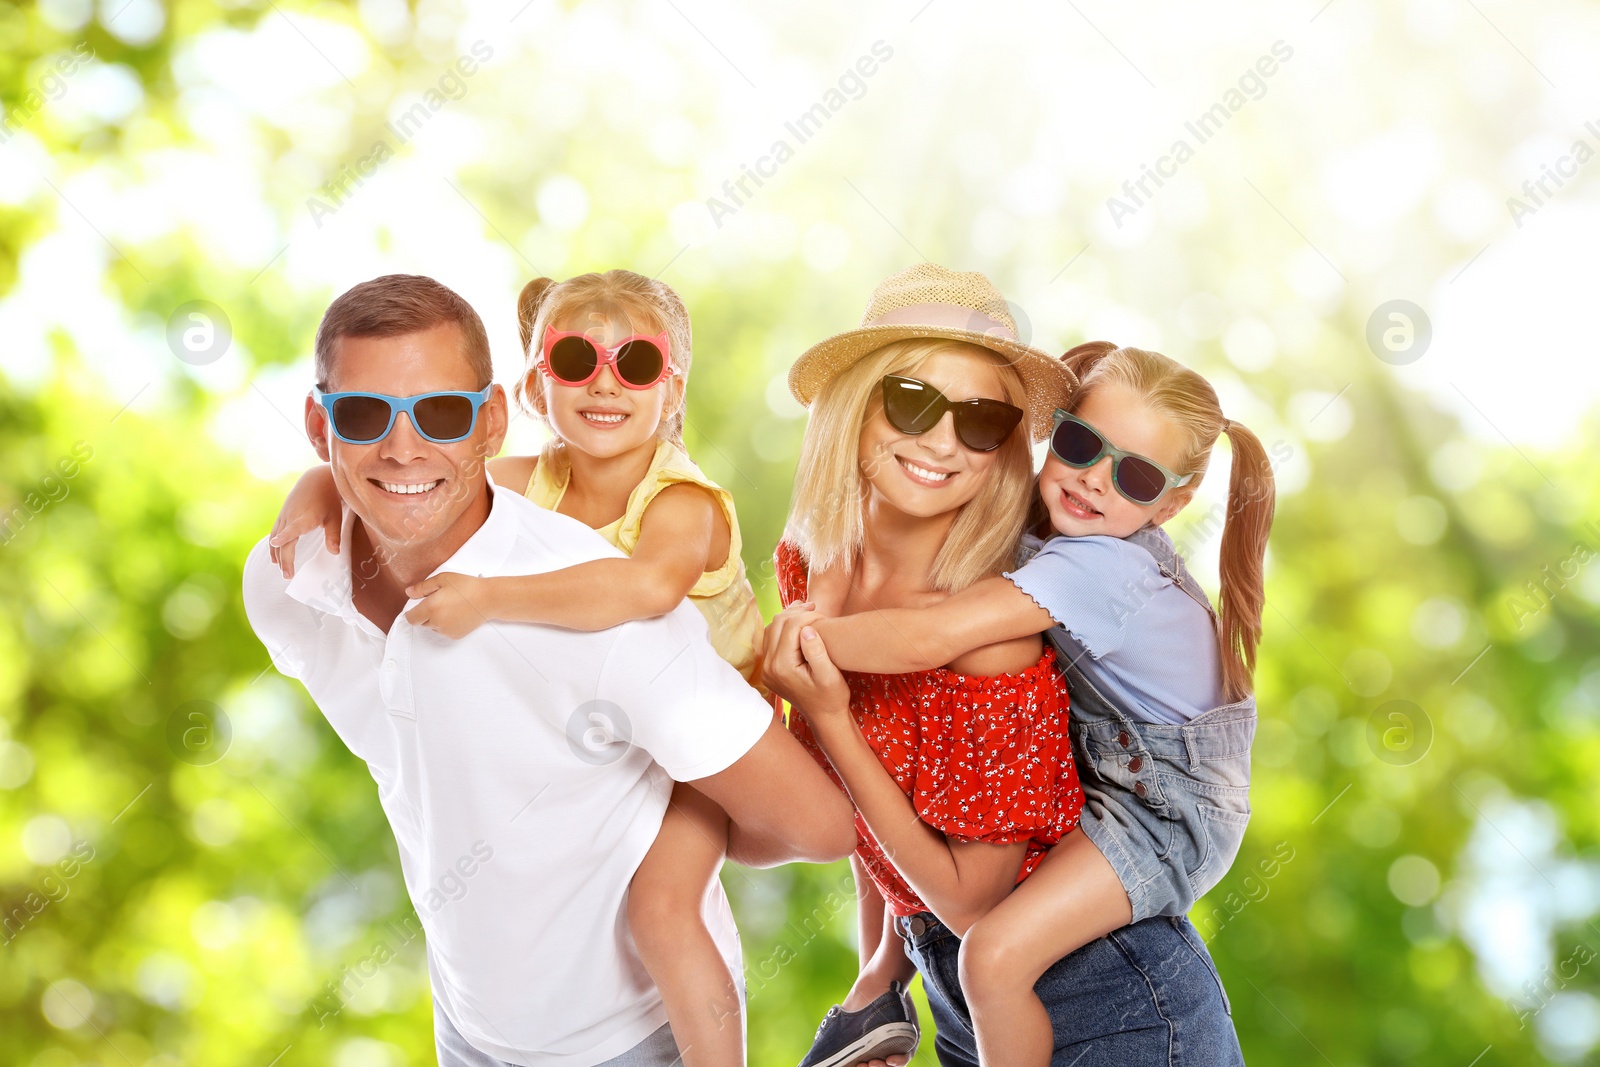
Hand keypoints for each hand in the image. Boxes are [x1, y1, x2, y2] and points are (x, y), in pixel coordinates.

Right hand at [268, 466, 341, 578]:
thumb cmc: (329, 498)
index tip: (276, 543)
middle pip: (284, 541)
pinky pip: (275, 533)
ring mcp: (285, 516)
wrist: (316, 479)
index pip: (293, 528)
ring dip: (279, 555)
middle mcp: (291, 517)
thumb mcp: (335, 516)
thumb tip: (335, 553)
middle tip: (288, 576)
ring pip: (277, 539)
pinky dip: (274, 546)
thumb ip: (333, 535)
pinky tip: (275, 558)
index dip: (284, 536)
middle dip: (285, 559)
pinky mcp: (282, 516)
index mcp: (305, 517)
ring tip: (283, 571)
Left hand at [404, 572, 492, 638]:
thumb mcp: (443, 579)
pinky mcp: (455, 635)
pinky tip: (456, 613)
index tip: (419, 605)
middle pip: (421, 623)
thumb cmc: (467, 587)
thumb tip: (409, 593)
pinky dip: (446, 624)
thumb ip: (423, 587)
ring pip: (433, 627)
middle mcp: (437, 622)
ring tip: (450, 607)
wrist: (488, 599)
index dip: (412, 612)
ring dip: (435, 619)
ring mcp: (446, 631)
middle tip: (439, 601)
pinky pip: (444, 631)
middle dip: (425, 614)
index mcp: (431, 608)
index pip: (410, 618)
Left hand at [763, 603, 849, 720]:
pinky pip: (771, 639)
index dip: (809, 616)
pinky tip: (799, 624)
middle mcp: (768, 667)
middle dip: (797, 612)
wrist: (824, 717)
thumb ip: (817, 652)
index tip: (824, 617)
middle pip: (776, 624)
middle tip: (816, 608)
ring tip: (808, 611)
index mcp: (782, 667)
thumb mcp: (830, 676)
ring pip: (771, 628)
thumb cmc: (831, 697)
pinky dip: (783, 628)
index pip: (791, 627)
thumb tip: (806, 629)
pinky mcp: (769, 668)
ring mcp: (766, 668)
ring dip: (788, 617)